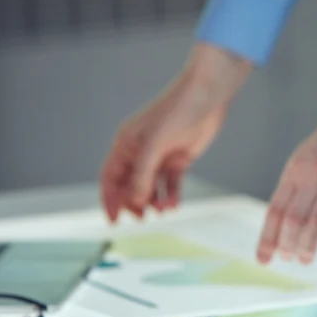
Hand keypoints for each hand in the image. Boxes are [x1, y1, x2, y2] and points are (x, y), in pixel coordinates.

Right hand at [100, 43, 251, 221]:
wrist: (206, 96)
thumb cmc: (176, 111)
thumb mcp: (154, 144)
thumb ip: (143, 174)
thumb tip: (134, 200)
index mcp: (126, 144)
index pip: (110, 177)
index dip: (110, 199)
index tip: (114, 220)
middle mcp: (140, 152)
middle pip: (130, 186)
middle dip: (133, 203)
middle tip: (142, 218)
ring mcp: (159, 156)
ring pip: (151, 187)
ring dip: (154, 201)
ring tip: (163, 210)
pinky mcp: (178, 159)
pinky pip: (171, 183)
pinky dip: (171, 195)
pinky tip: (174, 205)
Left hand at [256, 115, 316, 264]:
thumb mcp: (303, 159)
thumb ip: (293, 187)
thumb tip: (281, 222)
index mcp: (294, 173)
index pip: (275, 211)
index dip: (268, 238)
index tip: (264, 258)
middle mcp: (311, 179)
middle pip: (293, 219)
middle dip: (287, 244)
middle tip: (288, 259)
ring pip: (316, 222)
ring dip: (309, 245)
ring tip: (306, 259)